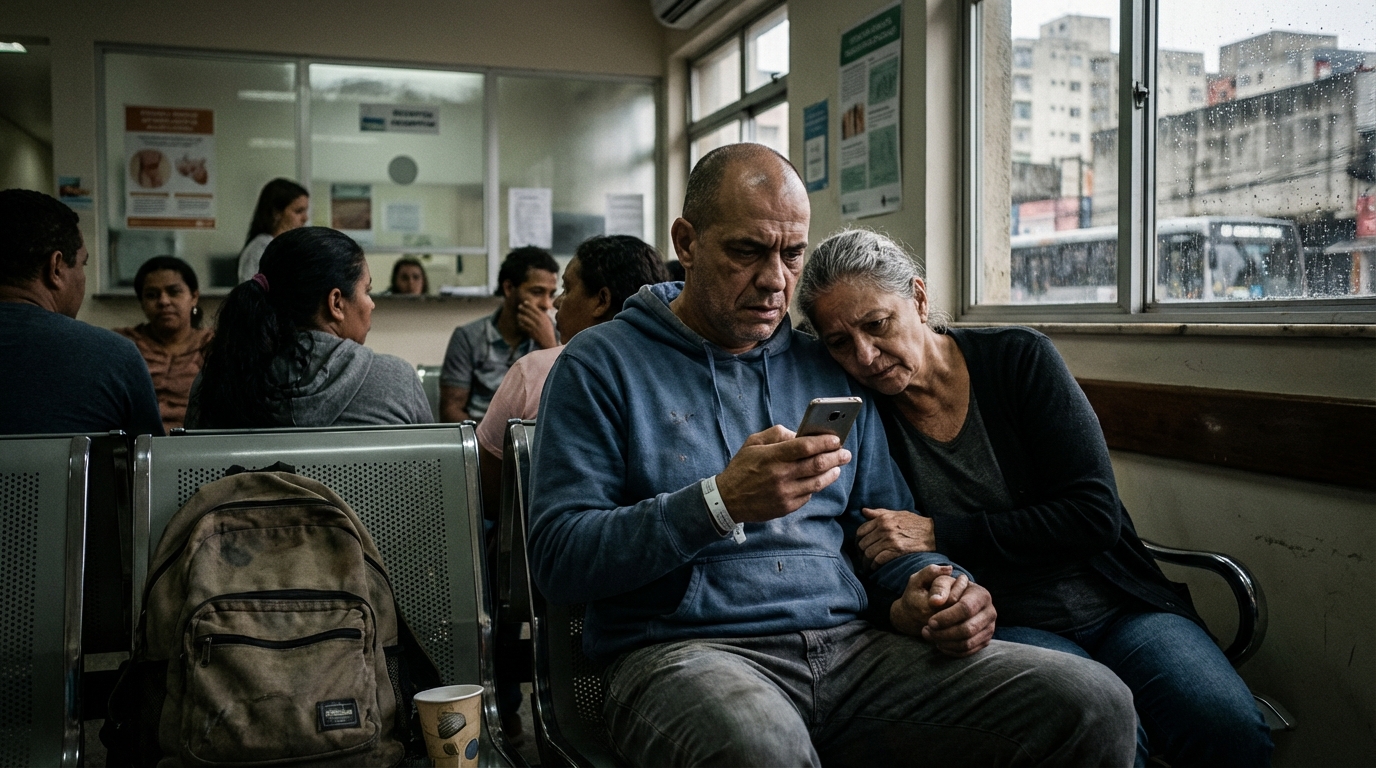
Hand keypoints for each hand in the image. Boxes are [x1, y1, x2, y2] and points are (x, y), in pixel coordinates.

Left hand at [517, 300, 557, 347]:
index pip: (535, 309)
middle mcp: (540, 321)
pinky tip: (519, 324)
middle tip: (519, 306)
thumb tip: (536, 309)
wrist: (549, 342)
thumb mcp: (548, 322)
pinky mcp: (532, 332)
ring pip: (525, 319)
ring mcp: (535, 327)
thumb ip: (542, 316)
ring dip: (521, 316)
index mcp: (544, 317)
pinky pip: (524, 327)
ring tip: (518, 315)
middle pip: (529, 313)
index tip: (524, 302)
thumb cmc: (548, 331)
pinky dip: (521, 325)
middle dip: (523, 309)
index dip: (529, 305)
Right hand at [715, 425, 850, 523]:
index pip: (805, 446)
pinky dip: (816, 486)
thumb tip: (799, 434)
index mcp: (772, 456)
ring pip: (818, 482)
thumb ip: (776, 434)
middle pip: (817, 464)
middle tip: (845, 453)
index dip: (824, 442)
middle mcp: (780, 475)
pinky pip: (808, 495)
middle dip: (836, 457)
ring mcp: (785, 493)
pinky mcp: (786, 507)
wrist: (728, 500)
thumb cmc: (741, 468)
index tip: (836, 439)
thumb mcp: (753, 443)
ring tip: (837, 466)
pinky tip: (819, 479)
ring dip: (832, 473)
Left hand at [857, 508, 935, 567]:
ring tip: (868, 565)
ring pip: (869, 553)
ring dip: (867, 561)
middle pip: (863, 543)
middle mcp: (884, 528)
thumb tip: (864, 511)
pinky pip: (878, 560)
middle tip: (864, 559)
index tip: (860, 548)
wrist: (934, 533)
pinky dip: (875, 565)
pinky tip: (876, 567)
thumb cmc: (915, 523)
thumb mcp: (897, 513)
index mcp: (882, 519)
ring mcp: (890, 539)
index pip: (861, 531)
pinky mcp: (897, 550)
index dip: (858, 541)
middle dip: (861, 553)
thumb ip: (879, 513)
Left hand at [891, 565, 996, 656]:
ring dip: (945, 643)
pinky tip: (938, 643)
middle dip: (944, 633)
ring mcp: (989, 628)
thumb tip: (935, 601)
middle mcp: (990, 612)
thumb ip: (938, 587)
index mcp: (982, 594)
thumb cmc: (945, 590)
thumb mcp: (939, 581)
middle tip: (925, 631)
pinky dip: (951, 650)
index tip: (930, 622)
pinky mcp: (985, 641)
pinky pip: (968, 651)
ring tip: (929, 636)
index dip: (946, 617)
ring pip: (968, 643)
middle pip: (968, 629)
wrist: (953, 601)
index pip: (965, 609)